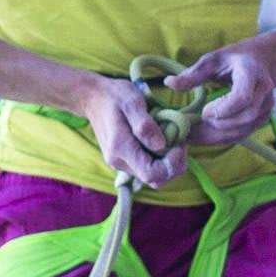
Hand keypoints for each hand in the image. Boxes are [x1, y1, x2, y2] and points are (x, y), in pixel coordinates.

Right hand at [79, 72, 184, 189]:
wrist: (93, 98)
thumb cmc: (114, 96)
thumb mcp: (132, 102)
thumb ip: (145, 125)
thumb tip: (161, 146)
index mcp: (120, 148)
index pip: (151, 173)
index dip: (172, 165)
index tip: (180, 145)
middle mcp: (119, 162)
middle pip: (154, 179)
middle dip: (174, 166)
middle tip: (181, 143)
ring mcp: (120, 163)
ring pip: (152, 176)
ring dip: (168, 163)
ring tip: (174, 141)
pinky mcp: (123, 160)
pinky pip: (146, 168)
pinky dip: (159, 159)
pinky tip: (163, 142)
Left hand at [170, 45, 275, 146]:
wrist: (257, 62)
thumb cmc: (231, 60)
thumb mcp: (211, 61)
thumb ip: (192, 74)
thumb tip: (169, 83)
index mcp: (251, 73)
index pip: (242, 97)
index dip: (223, 109)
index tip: (204, 112)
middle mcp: (263, 91)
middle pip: (244, 117)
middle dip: (218, 126)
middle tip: (191, 128)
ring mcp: (265, 107)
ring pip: (243, 130)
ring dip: (217, 136)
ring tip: (192, 135)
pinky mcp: (262, 118)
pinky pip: (242, 134)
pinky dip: (221, 138)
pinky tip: (203, 136)